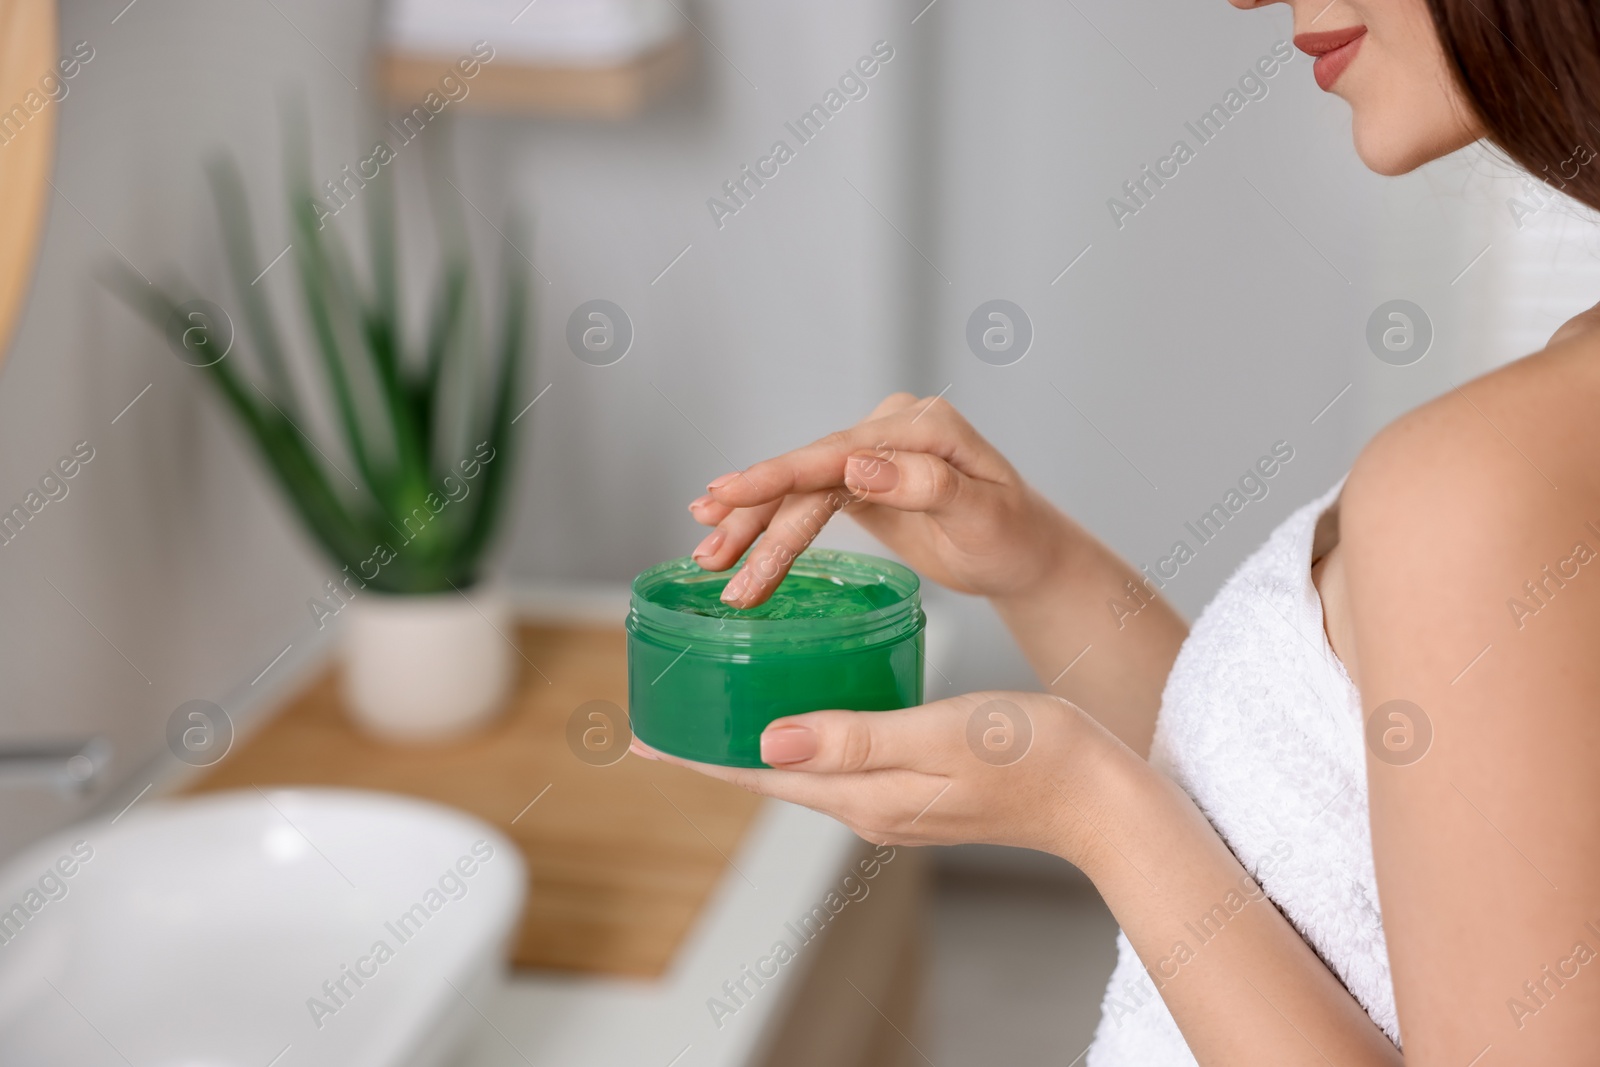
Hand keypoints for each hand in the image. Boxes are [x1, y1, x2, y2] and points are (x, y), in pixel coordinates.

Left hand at [629, 690, 1137, 862]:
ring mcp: (892, 800)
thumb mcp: (936, 737)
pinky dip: (801, 734)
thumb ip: (852, 739)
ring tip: (713, 708)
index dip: (693, 754)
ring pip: (800, 766)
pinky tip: (799, 711)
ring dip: (751, 741)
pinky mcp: (916, 785)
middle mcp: (867, 804)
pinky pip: (837, 758)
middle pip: (766, 774)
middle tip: (661, 715)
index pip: (754, 774)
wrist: (1102, 795)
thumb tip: (764, 741)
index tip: (636, 738)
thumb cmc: (1032, 757)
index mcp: (863, 795)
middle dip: (710, 748)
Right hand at [688, 392, 1074, 607]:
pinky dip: (771, 524)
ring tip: (709, 560)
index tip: (730, 494)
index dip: (777, 475)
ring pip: (799, 490)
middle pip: (807, 471)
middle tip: (709, 552)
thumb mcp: (982, 515)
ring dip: (752, 527)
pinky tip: (732, 533)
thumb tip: (858, 463)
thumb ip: (924, 485)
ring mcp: (873, 454)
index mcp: (919, 426)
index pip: (835, 450)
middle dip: (752, 514)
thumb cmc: (1015, 538)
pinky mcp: (862, 480)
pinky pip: (808, 501)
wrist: (1027, 555)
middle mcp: (889, 431)